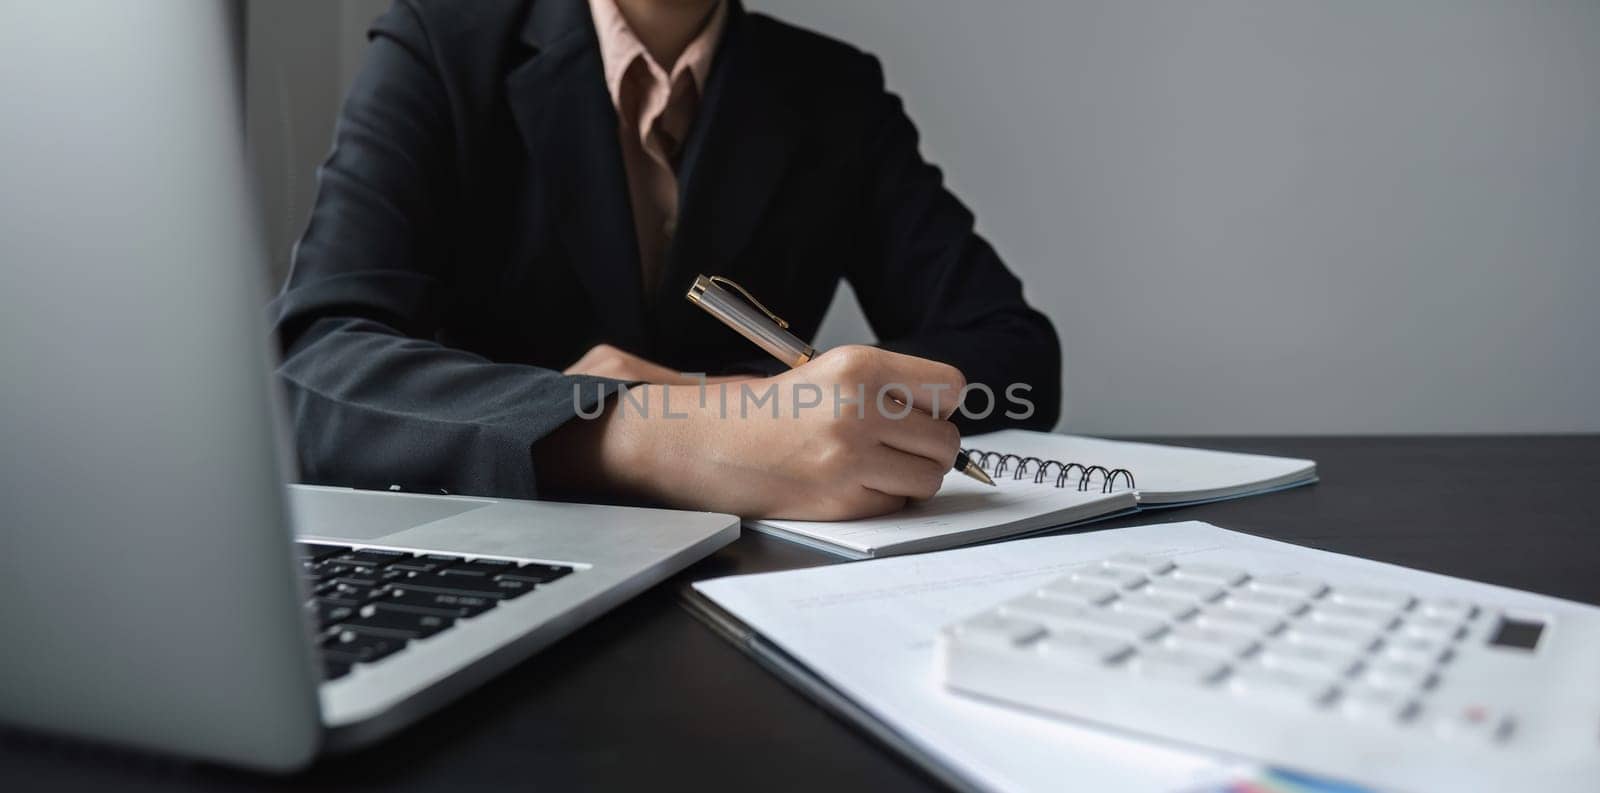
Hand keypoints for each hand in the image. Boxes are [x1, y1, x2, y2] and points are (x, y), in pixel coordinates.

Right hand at [547, 345, 966, 520]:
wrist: (698, 441)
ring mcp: (851, 460)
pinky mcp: (841, 502)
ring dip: (912, 476)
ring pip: (929, 477)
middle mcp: (860, 411)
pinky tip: (851, 483)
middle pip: (947, 439)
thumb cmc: (758, 409)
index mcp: (859, 367)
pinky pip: (896, 504)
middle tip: (897, 444)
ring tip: (875, 465)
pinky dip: (884, 498)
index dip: (939, 403)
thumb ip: (884, 387)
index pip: (950, 387)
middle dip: (928, 445)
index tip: (922, 411)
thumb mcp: (825, 372)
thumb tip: (942, 413)